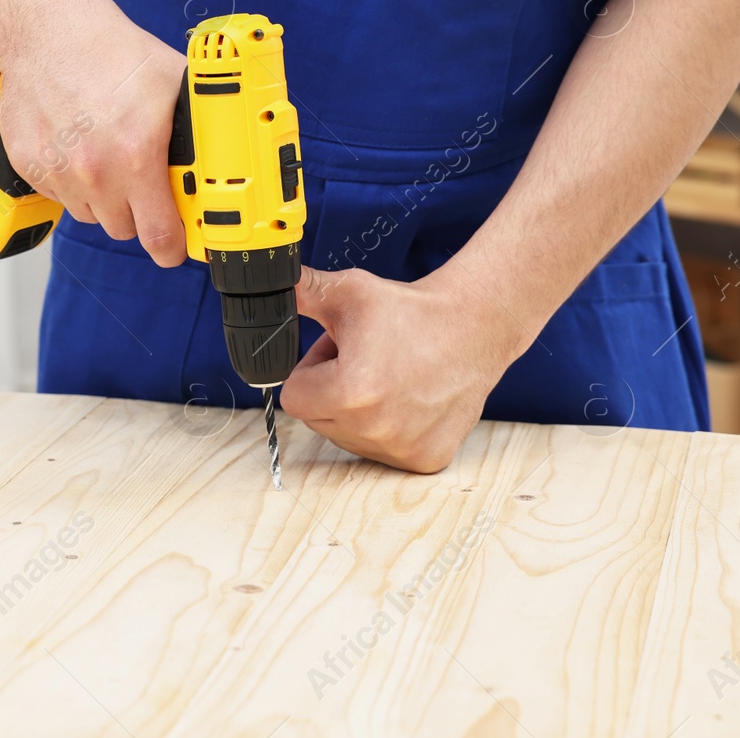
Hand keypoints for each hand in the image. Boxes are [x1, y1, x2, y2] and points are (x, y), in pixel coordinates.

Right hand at [0, 0, 187, 266]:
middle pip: (126, 229)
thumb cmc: (111, 52)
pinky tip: (78, 145)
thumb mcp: (175, 84)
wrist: (50, 32)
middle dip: (139, 213)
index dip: (173, 247)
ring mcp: (59, 172)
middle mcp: (95, 171)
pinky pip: (60, 196)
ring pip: (91, 214)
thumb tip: (227, 157)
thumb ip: (200, 129)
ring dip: (104, 198)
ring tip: (107, 155)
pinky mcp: (31, 167)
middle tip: (143, 183)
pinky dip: (71, 182)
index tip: (177, 247)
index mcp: (137, 155)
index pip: (160, 235)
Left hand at [278, 265, 527, 472]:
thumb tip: (264, 281)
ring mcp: (403, 449)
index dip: (311, 369)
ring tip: (388, 375)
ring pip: (348, 436)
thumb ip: (300, 292)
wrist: (475, 325)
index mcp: (351, 393)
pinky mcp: (425, 459)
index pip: (293, 397)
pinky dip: (387, 427)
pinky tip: (409, 398)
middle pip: (318, 419)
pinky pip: (382, 450)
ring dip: (357, 410)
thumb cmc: (410, 309)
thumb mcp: (349, 293)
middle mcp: (377, 429)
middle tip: (365, 360)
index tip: (338, 351)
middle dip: (331, 389)